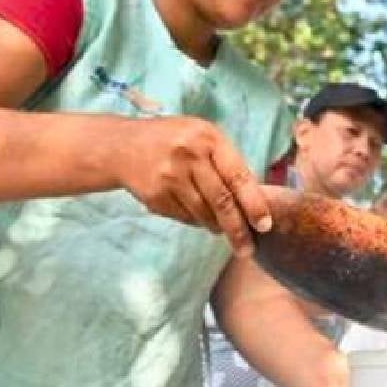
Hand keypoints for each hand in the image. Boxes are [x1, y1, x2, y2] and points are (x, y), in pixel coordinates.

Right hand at [118, 116, 271, 255]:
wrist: (122, 147)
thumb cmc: (176, 141)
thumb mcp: (204, 137)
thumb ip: (228, 162)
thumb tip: (255, 201)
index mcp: (208, 139)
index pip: (238, 177)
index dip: (254, 204)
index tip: (264, 225)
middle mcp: (189, 157)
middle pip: (221, 202)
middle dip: (238, 230)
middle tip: (248, 249)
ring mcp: (169, 178)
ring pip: (203, 214)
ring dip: (217, 226)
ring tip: (224, 229)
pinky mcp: (155, 197)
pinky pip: (185, 217)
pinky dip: (196, 221)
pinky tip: (198, 216)